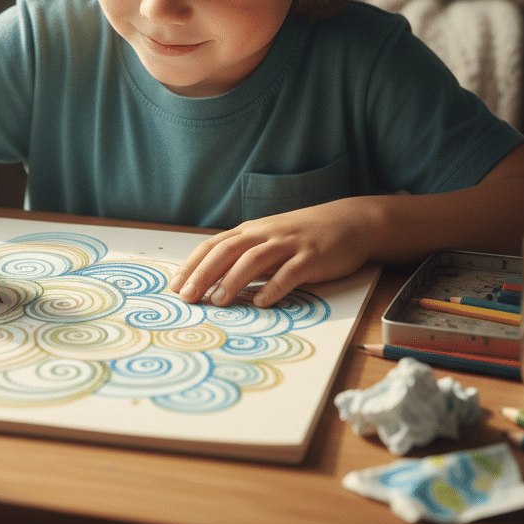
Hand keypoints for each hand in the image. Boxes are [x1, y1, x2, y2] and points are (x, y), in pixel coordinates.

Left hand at [168, 198, 376, 307]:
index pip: (213, 246)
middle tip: (188, 297)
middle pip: (227, 251)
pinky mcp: (312, 256)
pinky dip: (275, 285)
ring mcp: (288, 244)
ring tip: (218, 301)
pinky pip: (290, 271)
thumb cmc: (302, 236)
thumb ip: (244, 257)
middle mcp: (264, 234)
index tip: (175, 287)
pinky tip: (264, 301)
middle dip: (204, 274)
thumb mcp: (268, 241)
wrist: (348, 221)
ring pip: (254, 259)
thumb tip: (213, 281)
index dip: (193, 265)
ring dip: (234, 280)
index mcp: (250, 232)